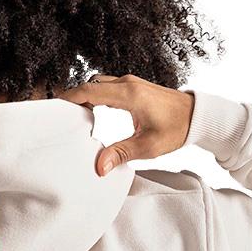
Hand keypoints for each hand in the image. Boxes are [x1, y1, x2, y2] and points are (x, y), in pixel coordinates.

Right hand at [55, 74, 195, 175]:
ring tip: (72, 114)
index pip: (89, 90)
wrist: (198, 116)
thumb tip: (99, 167)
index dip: (69, 98)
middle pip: (90, 85)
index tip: (53, 107)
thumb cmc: (177, 129)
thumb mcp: (148, 146)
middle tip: (58, 114)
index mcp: (129, 95)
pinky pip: (107, 86)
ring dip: (84, 96)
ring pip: (98, 84)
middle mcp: (127, 84)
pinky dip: (94, 95)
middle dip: (72, 97)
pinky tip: (91, 111)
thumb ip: (120, 154)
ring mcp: (131, 83)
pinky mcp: (134, 87)